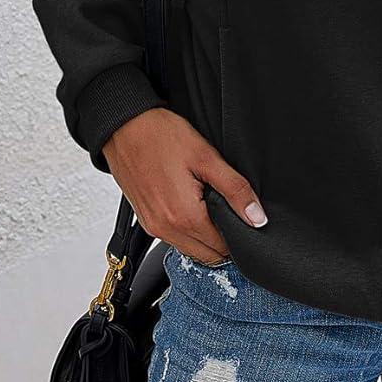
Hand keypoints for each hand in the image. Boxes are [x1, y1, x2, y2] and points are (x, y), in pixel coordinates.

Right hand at [102, 107, 266, 265]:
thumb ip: (235, 190)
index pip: (223, 249)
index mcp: (184, 217)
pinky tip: (190, 203)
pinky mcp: (144, 220)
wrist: (124, 126)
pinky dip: (186, 229)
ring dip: (204, 235)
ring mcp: (152, 226)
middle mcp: (165, 229)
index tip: (241, 216)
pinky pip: (173, 237)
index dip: (238, 235)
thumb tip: (257, 218)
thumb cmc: (161, 135)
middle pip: (207, 255)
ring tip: (208, 202)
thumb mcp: (207, 157)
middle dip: (222, 239)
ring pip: (190, 249)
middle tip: (228, 209)